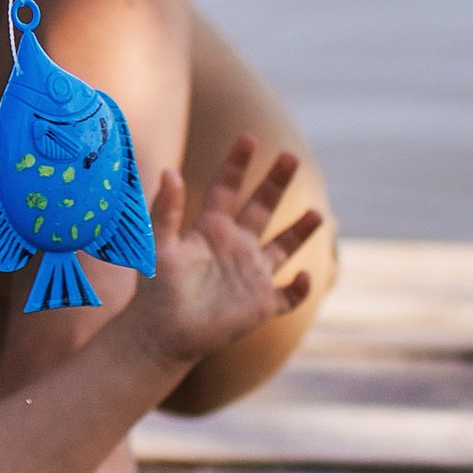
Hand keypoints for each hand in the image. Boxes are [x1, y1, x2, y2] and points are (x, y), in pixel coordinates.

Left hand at [140, 136, 321, 368]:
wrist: (162, 335)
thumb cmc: (156, 290)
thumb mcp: (158, 246)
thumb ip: (165, 211)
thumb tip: (170, 172)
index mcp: (212, 228)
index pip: (228, 188)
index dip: (237, 164)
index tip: (248, 137)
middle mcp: (236, 246)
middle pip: (262, 207)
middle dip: (276, 182)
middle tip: (290, 156)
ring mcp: (252, 274)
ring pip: (284, 247)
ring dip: (300, 231)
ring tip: (316, 214)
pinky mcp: (261, 304)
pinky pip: (289, 294)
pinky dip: (300, 287)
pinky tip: (302, 276)